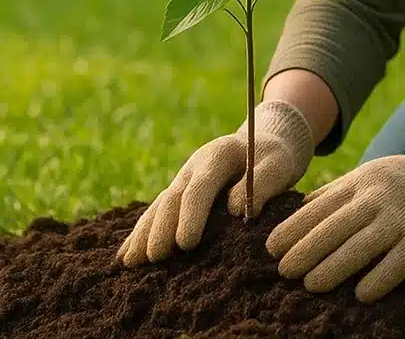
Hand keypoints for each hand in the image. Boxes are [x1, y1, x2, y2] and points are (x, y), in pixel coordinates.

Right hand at [117, 99, 313, 265]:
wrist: (263, 143)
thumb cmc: (274, 157)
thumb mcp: (278, 164)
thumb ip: (262, 183)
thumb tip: (238, 209)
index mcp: (217, 155)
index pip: (200, 187)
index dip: (191, 215)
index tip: (186, 244)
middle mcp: (193, 167)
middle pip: (172, 199)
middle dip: (160, 229)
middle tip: (154, 258)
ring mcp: (182, 180)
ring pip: (158, 207)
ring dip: (143, 235)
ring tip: (131, 263)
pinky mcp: (179, 194)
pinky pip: (156, 214)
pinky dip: (140, 234)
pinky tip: (126, 256)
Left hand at [266, 122, 404, 301]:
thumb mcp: (370, 177)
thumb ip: (337, 193)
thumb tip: (297, 211)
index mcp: (362, 181)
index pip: (321, 206)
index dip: (294, 228)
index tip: (272, 249)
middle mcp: (380, 195)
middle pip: (336, 226)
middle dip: (307, 250)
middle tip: (284, 272)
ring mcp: (404, 216)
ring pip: (362, 245)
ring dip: (334, 267)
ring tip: (311, 286)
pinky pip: (399, 262)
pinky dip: (379, 279)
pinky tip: (361, 295)